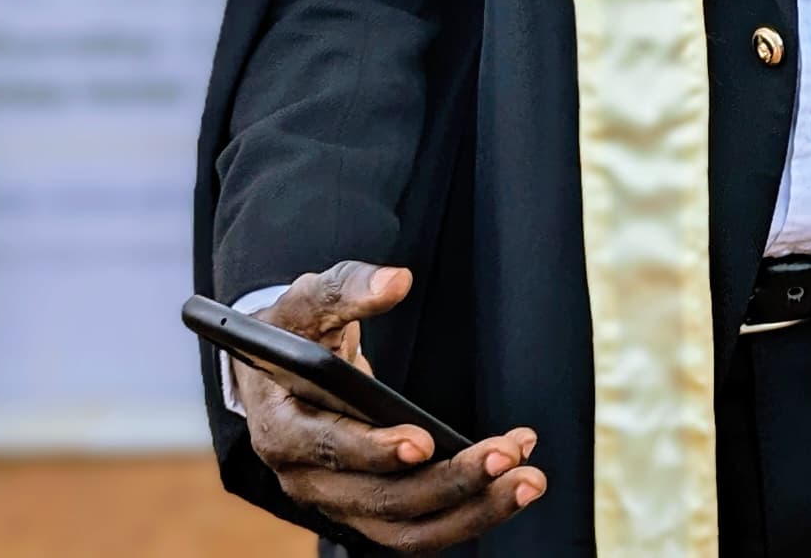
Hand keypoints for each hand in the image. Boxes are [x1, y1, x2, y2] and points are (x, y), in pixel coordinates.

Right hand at [234, 261, 542, 551]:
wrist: (282, 373)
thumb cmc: (297, 334)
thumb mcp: (308, 302)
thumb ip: (347, 289)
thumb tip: (396, 281)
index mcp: (282, 428)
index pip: (327, 450)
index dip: (373, 450)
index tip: (424, 441)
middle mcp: (306, 478)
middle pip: (378, 499)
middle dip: (448, 481)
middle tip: (507, 455)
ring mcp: (338, 501)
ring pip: (405, 529)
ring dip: (471, 509)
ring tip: (528, 479)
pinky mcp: (370, 509)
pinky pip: (420, 528)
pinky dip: (469, 510)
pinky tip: (513, 480)